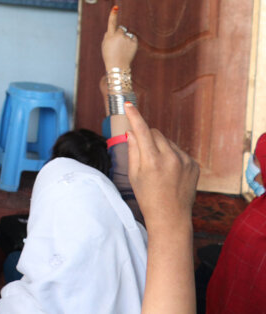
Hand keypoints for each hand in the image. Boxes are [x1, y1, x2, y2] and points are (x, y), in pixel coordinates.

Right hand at [103, 6, 137, 71]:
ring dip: (125, 38)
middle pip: (121, 29)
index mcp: (110, 36)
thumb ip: (108, 35)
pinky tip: (127, 48)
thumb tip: (112, 29)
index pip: (111, 23)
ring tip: (122, 49)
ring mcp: (127, 39)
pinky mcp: (134, 42)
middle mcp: (119, 36)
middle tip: (117, 44)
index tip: (116, 7)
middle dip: (120, 33)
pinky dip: (130, 41)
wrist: (118, 66)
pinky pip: (132, 38)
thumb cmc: (109, 55)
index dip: (113, 15)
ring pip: (126, 34)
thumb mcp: (105, 44)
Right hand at [125, 103, 198, 230]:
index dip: (134, 116)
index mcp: (152, 161)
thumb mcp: (134, 174)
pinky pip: (178, 150)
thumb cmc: (147, 197)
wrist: (171, 217)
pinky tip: (169, 172)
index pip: (142, 130)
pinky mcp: (194, 164)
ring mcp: (185, 161)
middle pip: (155, 132)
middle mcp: (170, 158)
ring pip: (167, 141)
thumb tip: (132, 132)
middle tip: (143, 153)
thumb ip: (133, 150)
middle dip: (147, 136)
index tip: (128, 105)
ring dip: (160, 146)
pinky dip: (171, 155)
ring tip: (158, 167)